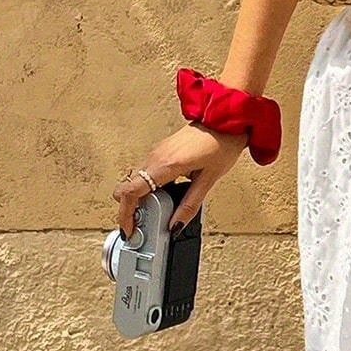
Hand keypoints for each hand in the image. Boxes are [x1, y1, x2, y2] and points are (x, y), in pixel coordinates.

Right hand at [111, 122, 249, 237]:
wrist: (225, 121)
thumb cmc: (221, 145)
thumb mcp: (208, 181)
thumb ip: (190, 205)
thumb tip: (175, 225)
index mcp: (166, 165)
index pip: (131, 191)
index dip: (125, 214)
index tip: (128, 228)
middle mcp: (156, 156)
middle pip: (127, 187)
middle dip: (130, 208)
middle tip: (142, 224)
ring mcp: (156, 152)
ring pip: (135, 180)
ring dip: (139, 198)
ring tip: (157, 212)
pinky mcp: (160, 150)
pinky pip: (145, 172)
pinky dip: (146, 187)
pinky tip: (162, 196)